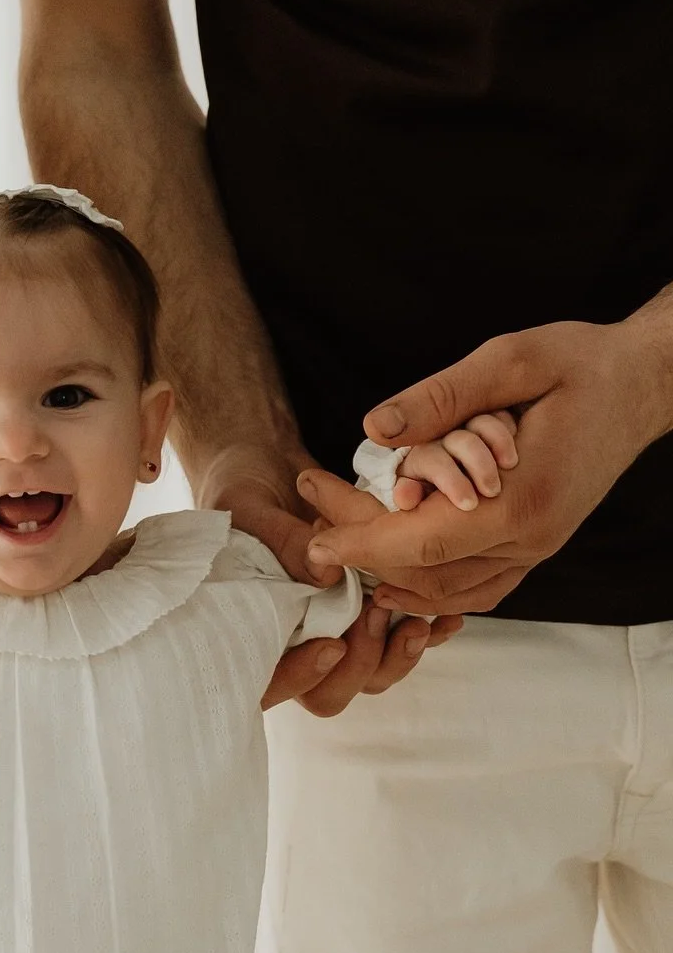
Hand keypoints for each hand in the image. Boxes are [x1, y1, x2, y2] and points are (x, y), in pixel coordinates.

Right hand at [196, 445, 461, 713]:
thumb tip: (324, 573)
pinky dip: (430, 635)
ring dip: (398, 656)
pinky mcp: (372, 619)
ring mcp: (337, 636)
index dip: (301, 678)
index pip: (272, 686)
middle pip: (330, 694)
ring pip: (372, 676)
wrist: (269, 472)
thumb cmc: (244, 495)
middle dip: (360, 664)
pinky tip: (447, 618)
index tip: (331, 645)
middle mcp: (295, 645)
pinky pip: (404, 647)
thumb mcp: (254, 512)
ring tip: (419, 622)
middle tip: (374, 614)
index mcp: (252, 634)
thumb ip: (283, 543)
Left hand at [298, 316, 672, 613]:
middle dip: (362, 553)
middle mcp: (531, 540)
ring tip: (340, 540)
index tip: (312, 541)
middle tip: (312, 523)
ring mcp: (536, 551)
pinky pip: (472, 589)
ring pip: (445, 592)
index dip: (360, 544)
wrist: (641, 386)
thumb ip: (442, 397)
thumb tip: (375, 429)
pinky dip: (426, 586)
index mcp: (523, 500)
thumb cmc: (581, 365)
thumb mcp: (511, 360)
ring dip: (388, 575)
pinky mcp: (535, 549)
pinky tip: (389, 569)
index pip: (421, 543)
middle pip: (424, 573)